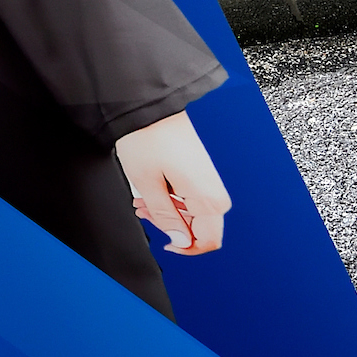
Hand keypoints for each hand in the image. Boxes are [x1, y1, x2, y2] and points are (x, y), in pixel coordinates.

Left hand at [115, 111, 230, 255]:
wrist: (151, 107)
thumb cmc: (147, 139)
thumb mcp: (147, 183)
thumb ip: (165, 217)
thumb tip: (181, 242)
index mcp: (208, 199)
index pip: (208, 242)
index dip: (186, 249)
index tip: (165, 244)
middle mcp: (215, 191)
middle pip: (198, 228)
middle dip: (170, 226)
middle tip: (143, 211)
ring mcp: (209, 181)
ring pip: (192, 213)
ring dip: (166, 212)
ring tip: (141, 199)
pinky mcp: (201, 173)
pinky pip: (190, 197)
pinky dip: (170, 199)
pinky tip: (150, 191)